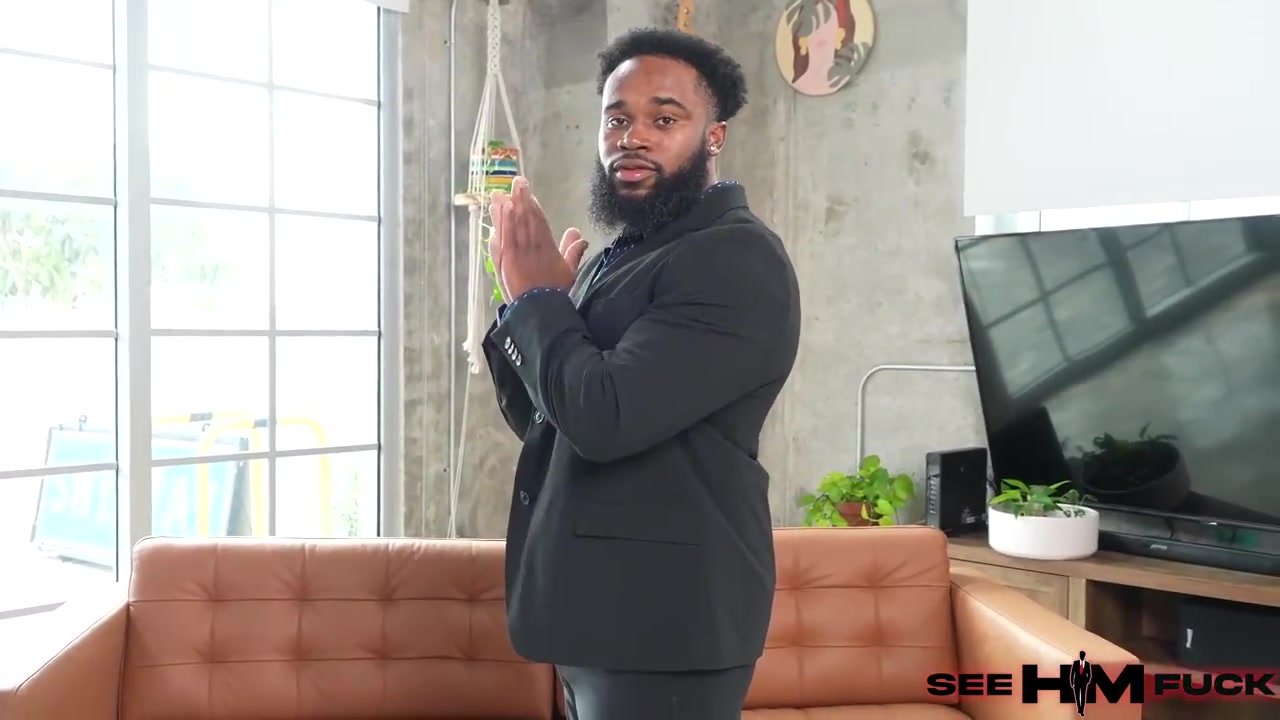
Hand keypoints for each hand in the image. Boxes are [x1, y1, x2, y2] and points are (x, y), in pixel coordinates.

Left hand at [490, 176, 586, 300]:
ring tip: (501, 192)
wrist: (541, 308)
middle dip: (520, 198)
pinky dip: (500, 224)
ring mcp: (517, 252)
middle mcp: (532, 246)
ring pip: (512, 225)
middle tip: (516, 181)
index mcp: (548, 247)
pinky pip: (502, 237)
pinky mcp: (505, 260)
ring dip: (506, 207)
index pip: (539, 221)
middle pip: (525, 218)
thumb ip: (573, 252)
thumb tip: (578, 234)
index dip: (533, 205)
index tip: (528, 193)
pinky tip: (498, 213)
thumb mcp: (569, 272)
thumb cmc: (555, 292)